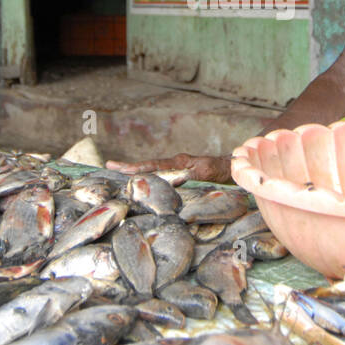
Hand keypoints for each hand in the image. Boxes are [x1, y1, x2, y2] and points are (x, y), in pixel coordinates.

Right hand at [106, 153, 232, 184]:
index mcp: (179, 162)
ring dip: (136, 171)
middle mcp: (176, 163)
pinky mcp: (181, 173)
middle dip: (129, 167)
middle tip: (109, 166)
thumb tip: (172, 178)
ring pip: (153, 169)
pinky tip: (142, 181)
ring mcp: (178, 167)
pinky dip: (149, 176)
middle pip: (149, 165)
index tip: (119, 168)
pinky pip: (161, 174)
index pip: (153, 165)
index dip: (136, 168)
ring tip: (118, 171)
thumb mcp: (206, 172)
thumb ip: (190, 173)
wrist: (235, 166)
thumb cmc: (222, 170)